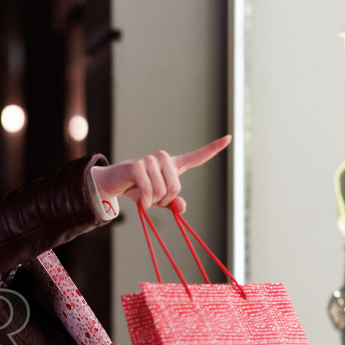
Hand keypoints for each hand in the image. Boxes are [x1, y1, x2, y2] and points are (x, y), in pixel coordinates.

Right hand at [92, 135, 231, 212]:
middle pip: (176, 188)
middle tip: (151, 198)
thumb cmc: (138, 190)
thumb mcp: (158, 200)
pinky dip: (144, 200)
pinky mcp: (138, 165)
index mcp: (173, 165)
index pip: (197, 157)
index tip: (230, 137)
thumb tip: (181, 207)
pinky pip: (149, 190)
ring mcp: (151, 160)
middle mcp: (164, 159)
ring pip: (162, 191)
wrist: (114, 184)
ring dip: (152, 200)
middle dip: (164, 200)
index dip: (214, 149)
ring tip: (142, 194)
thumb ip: (173, 204)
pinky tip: (138, 198)